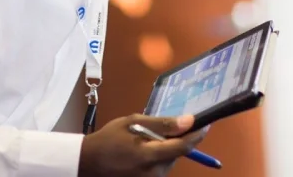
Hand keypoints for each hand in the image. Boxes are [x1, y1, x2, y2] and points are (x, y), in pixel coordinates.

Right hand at [78, 114, 208, 176]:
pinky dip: (157, 158)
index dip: (197, 135)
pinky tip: (141, 152)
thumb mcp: (132, 123)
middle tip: (160, 129)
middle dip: (176, 140)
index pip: (184, 146)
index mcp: (149, 156)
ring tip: (145, 141)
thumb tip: (188, 121)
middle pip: (177, 154)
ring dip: (166, 150)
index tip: (204, 124)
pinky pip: (161, 168)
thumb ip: (162, 123)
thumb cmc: (108, 139)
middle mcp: (154, 173)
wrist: (87, 163)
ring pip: (170, 161)